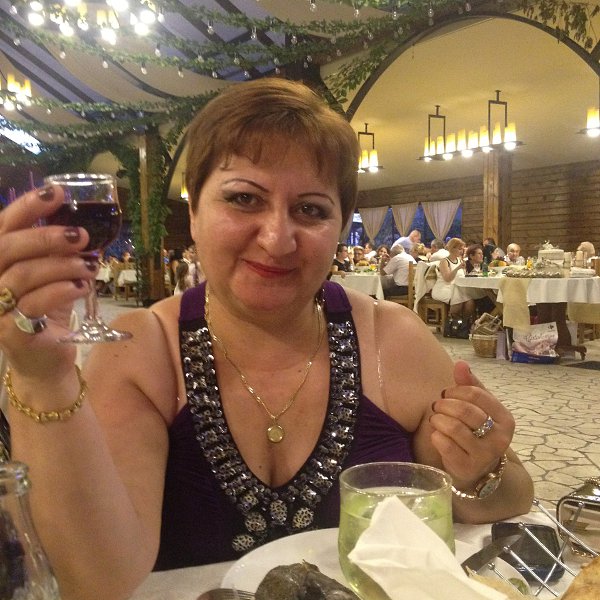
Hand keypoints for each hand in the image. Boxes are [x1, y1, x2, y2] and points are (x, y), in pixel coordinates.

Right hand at [0, 186, 90, 372]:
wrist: (44, 360)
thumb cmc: (46, 311)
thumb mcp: (51, 275)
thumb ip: (56, 252)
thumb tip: (81, 223)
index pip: (4, 226)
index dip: (27, 206)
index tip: (57, 191)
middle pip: (9, 248)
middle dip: (48, 237)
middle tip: (81, 235)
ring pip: (23, 275)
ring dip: (62, 266)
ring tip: (90, 265)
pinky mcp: (10, 333)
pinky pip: (34, 304)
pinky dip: (62, 291)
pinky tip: (83, 287)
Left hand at [428, 360, 513, 490]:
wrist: (478, 469)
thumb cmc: (477, 431)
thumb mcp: (478, 407)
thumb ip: (469, 385)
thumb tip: (461, 364)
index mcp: (505, 418)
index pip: (476, 394)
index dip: (455, 390)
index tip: (446, 393)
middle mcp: (499, 438)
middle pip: (464, 410)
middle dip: (444, 404)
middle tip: (437, 406)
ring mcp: (484, 455)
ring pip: (454, 427)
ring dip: (438, 419)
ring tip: (435, 419)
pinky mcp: (467, 467)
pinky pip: (445, 445)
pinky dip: (436, 435)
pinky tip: (436, 434)